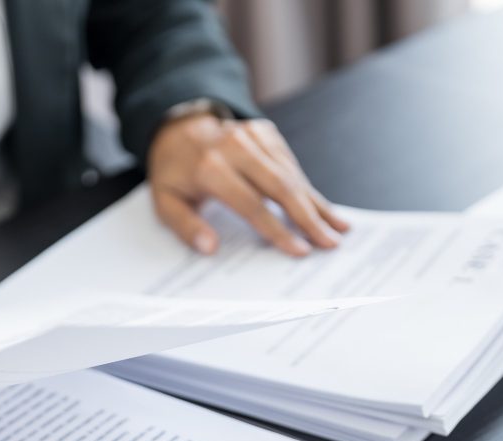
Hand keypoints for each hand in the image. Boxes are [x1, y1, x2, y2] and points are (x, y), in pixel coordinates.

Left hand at [147, 113, 348, 256]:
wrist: (177, 128)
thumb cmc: (173, 172)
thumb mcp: (165, 202)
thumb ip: (185, 226)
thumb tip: (209, 248)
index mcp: (210, 167)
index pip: (251, 204)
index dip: (277, 229)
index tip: (299, 250)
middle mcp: (235, 147)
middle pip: (280, 187)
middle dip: (308, 218)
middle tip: (330, 243)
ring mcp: (253, 136)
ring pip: (291, 174)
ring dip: (316, 204)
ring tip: (338, 229)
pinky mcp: (265, 132)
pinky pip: (290, 164)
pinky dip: (307, 187)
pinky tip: (323, 208)